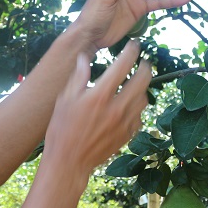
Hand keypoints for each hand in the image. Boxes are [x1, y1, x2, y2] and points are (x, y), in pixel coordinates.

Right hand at [43, 41, 151, 177]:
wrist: (69, 162)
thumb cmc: (62, 129)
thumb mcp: (64, 99)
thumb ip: (78, 77)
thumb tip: (83, 57)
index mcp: (100, 95)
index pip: (123, 66)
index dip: (131, 51)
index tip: (134, 45)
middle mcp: (116, 108)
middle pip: (142, 80)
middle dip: (146, 67)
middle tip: (144, 61)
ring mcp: (124, 123)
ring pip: (144, 98)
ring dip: (144, 87)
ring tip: (138, 82)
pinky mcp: (127, 135)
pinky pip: (140, 116)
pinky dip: (138, 107)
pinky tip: (130, 105)